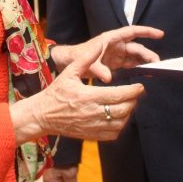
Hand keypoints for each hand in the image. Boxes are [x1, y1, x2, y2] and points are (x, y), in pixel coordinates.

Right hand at [10, 43, 144, 142]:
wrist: (42, 116)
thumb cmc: (56, 93)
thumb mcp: (69, 72)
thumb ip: (86, 59)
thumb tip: (99, 45)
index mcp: (88, 96)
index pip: (118, 95)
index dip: (133, 91)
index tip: (140, 86)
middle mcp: (92, 113)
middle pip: (123, 110)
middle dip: (133, 101)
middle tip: (135, 93)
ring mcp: (93, 126)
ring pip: (120, 123)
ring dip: (128, 113)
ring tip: (128, 104)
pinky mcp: (92, 136)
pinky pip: (113, 134)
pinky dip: (120, 126)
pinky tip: (118, 117)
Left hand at [52, 25, 163, 81]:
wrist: (69, 63)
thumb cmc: (77, 56)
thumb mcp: (87, 62)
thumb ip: (98, 69)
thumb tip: (108, 78)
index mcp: (111, 39)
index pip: (132, 32)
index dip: (147, 32)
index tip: (160, 34)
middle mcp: (116, 45)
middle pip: (136, 47)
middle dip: (148, 54)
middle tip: (157, 64)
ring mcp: (117, 54)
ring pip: (135, 57)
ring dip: (144, 62)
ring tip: (155, 70)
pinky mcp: (116, 64)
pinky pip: (130, 65)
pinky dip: (138, 68)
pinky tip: (146, 74)